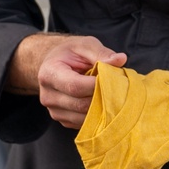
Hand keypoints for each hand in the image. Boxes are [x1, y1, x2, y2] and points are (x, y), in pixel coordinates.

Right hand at [8, 33, 125, 128]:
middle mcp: (47, 95)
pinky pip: (84, 124)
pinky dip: (97, 116)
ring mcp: (54, 111)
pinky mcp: (63, 120)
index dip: (96, 85)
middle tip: (119, 89)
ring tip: (111, 95)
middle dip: (102, 97)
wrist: (55, 64)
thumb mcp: (85, 45)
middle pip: (80, 104)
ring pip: (84, 118)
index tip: (114, 79)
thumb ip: (102, 53)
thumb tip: (121, 59)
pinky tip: (102, 103)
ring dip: (102, 109)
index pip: (75, 86)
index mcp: (49, 73)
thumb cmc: (71, 53)